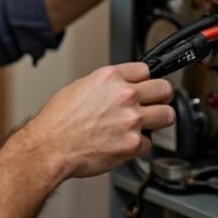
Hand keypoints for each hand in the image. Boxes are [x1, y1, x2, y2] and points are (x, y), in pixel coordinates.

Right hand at [18, 63, 173, 180]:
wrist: (50, 147)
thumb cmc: (58, 121)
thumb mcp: (79, 87)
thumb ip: (105, 86)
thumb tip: (117, 89)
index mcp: (110, 77)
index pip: (146, 69)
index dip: (146, 80)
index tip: (147, 86)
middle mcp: (124, 95)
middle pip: (164, 89)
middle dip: (162, 97)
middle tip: (157, 103)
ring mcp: (132, 119)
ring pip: (167, 115)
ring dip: (159, 120)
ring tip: (150, 124)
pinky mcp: (133, 143)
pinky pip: (149, 144)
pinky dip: (139, 146)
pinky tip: (125, 144)